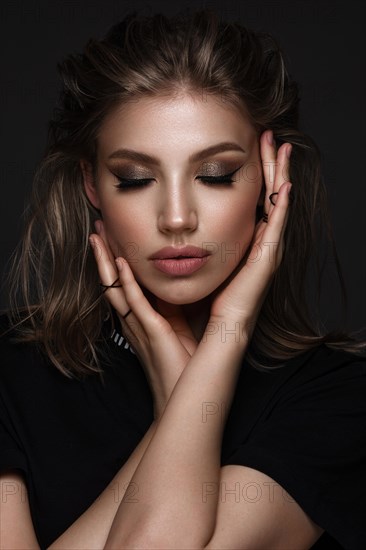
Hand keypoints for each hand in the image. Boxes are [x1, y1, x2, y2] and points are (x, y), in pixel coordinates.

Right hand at [89, 222, 197, 418]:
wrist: (187, 395)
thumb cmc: (185, 363)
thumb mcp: (181, 324)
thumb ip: (175, 304)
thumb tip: (181, 281)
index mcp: (142, 317)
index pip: (123, 283)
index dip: (115, 259)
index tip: (113, 235)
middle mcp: (134, 320)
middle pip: (112, 282)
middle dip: (104, 255)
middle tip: (97, 228)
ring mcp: (139, 326)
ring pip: (115, 288)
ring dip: (106, 262)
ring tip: (98, 237)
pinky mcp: (150, 332)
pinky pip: (134, 304)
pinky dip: (125, 283)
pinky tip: (120, 263)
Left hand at [209, 130, 291, 336]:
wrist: (219, 331)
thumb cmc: (208, 299)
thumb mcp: (200, 263)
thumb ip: (191, 242)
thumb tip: (173, 222)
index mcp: (245, 242)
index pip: (253, 199)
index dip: (253, 174)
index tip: (249, 147)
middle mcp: (260, 243)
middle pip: (268, 195)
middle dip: (269, 166)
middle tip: (269, 137)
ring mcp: (267, 251)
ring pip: (277, 204)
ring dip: (279, 176)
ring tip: (280, 148)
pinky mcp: (267, 261)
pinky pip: (277, 226)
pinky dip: (282, 205)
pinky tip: (285, 184)